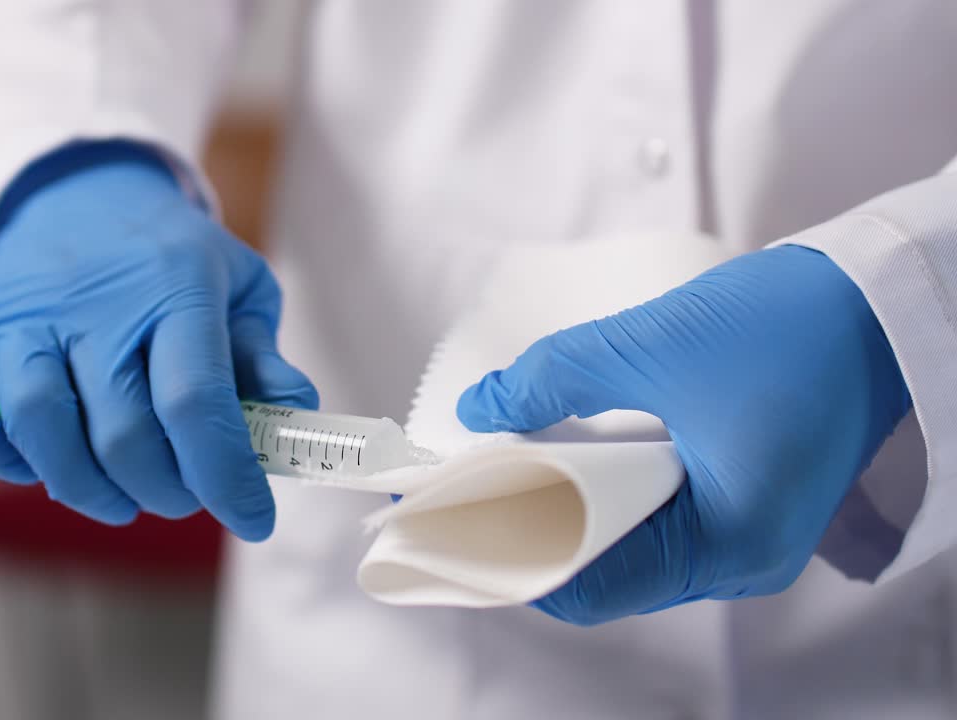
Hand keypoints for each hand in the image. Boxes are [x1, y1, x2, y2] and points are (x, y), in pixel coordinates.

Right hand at [0, 142, 316, 539]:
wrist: (81, 190)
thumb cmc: (172, 258)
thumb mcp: (239, 287)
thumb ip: (264, 357)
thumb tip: (293, 417)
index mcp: (174, 287)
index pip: (195, 401)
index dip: (225, 476)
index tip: (253, 520)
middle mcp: (91, 301)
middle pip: (120, 433)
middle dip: (165, 491)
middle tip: (184, 494)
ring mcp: (19, 313)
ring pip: (39, 425)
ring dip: (87, 489)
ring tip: (122, 496)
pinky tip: (34, 463)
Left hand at [456, 245, 910, 623]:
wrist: (878, 295)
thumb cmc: (790, 326)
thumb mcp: (651, 348)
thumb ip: (552, 381)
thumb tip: (480, 406)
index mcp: (728, 546)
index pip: (590, 586)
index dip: (512, 552)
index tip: (455, 516)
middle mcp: (743, 560)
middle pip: (606, 571)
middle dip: (532, 527)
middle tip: (469, 484)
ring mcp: (750, 534)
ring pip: (629, 545)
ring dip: (568, 506)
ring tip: (508, 465)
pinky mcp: (749, 501)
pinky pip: (659, 518)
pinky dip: (609, 492)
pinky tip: (569, 455)